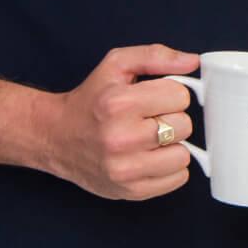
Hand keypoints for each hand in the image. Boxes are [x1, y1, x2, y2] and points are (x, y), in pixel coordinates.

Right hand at [31, 45, 198, 199]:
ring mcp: (125, 168)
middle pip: (184, 126)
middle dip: (171, 119)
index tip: (154, 99)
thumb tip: (192, 62)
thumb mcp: (116, 65)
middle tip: (148, 119)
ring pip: (183, 155)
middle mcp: (121, 137)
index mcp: (119, 103)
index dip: (169, 94)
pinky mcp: (131, 190)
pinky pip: (177, 178)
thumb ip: (155, 56)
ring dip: (171, 146)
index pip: (180, 96)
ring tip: (149, 140)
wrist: (55, 137)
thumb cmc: (91, 100)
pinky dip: (169, 168)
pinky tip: (149, 158)